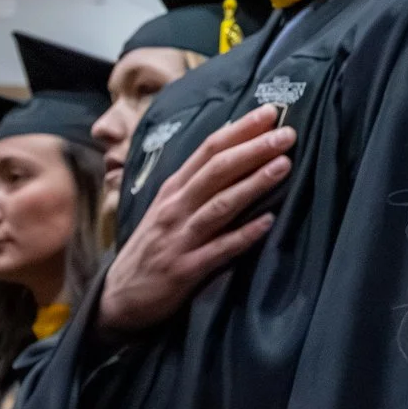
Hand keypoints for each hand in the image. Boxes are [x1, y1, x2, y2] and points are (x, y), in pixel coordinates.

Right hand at [98, 106, 292, 335]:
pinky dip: (243, 235)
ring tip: (284, 166)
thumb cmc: (154, 245)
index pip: (208, 150)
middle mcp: (175, 207)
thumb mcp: (169, 207)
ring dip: (252, 184)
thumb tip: (240, 153)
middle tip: (288, 134)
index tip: (270, 112)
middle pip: (216, 171)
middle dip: (252, 149)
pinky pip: (218, 250)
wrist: (119, 296)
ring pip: (219, 205)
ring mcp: (179, 238)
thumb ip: (199, 183)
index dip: (239, 130)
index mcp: (173, 189)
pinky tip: (268, 222)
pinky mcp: (184, 269)